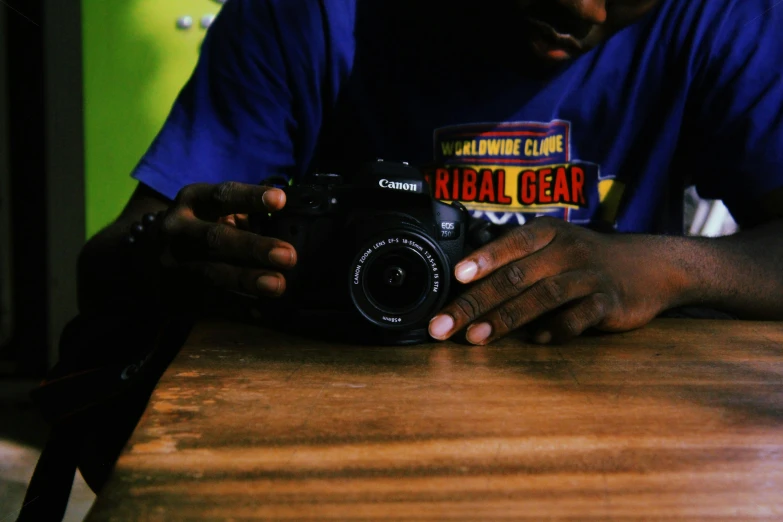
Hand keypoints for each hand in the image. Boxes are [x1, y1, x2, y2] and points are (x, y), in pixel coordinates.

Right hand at [158, 181, 295, 296]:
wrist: (147, 254)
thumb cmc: (199, 224)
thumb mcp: (213, 209)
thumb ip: (245, 213)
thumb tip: (291, 224)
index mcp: (193, 201)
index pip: (222, 196)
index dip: (250, 197)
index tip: (281, 200)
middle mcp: (179, 229)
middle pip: (216, 238)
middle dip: (253, 247)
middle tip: (288, 255)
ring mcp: (175, 262)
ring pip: (212, 272)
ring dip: (247, 280)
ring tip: (278, 285)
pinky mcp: (176, 290)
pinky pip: (210, 300)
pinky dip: (238, 306)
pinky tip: (262, 311)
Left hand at [428, 217, 679, 344]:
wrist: (649, 267)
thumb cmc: (584, 261)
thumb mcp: (552, 248)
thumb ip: (516, 263)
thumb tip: (464, 290)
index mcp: (547, 233)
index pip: (509, 244)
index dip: (482, 261)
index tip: (456, 278)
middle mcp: (566, 250)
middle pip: (515, 276)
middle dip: (474, 303)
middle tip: (443, 326)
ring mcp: (589, 275)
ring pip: (542, 296)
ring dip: (505, 319)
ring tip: (476, 338)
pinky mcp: (609, 301)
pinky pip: (579, 317)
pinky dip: (557, 329)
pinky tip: (537, 341)